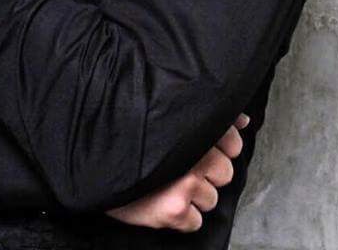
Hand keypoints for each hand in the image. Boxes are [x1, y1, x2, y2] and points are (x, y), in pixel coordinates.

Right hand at [103, 112, 249, 231]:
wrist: (96, 166)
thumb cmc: (130, 140)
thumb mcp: (165, 119)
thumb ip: (204, 115)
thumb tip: (242, 121)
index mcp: (191, 127)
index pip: (232, 141)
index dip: (220, 147)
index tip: (200, 149)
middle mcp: (193, 154)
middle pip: (225, 172)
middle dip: (207, 173)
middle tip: (181, 167)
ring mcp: (186, 184)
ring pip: (212, 198)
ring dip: (195, 196)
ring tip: (168, 183)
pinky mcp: (176, 212)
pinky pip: (196, 222)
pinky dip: (182, 217)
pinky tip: (163, 201)